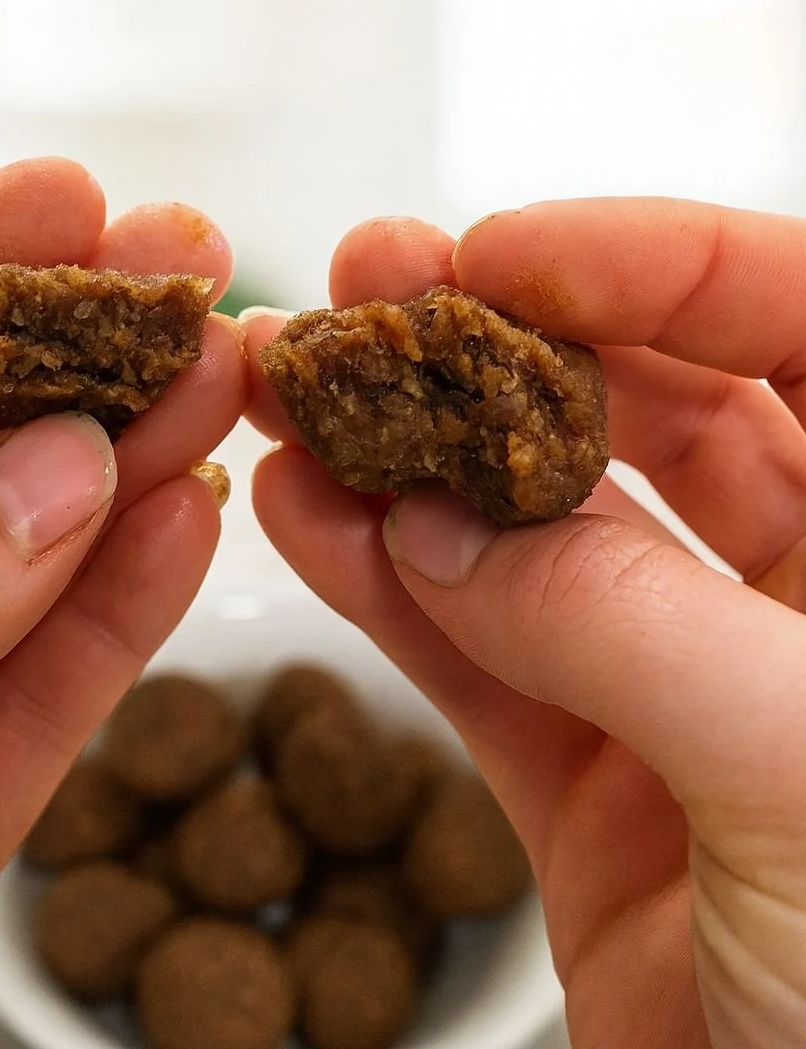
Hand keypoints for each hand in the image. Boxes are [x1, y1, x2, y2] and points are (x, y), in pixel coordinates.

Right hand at [244, 202, 805, 1048]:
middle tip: (359, 297)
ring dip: (411, 465)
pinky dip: (391, 595)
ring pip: (538, 536)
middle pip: (644, 411)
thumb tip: (452, 524)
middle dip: (495, 346)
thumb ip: (626, 622)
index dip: (647, 262)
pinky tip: (309, 526)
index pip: (794, 319)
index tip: (495, 251)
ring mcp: (693, 695)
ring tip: (293, 404)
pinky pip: (485, 665)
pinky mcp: (601, 797)